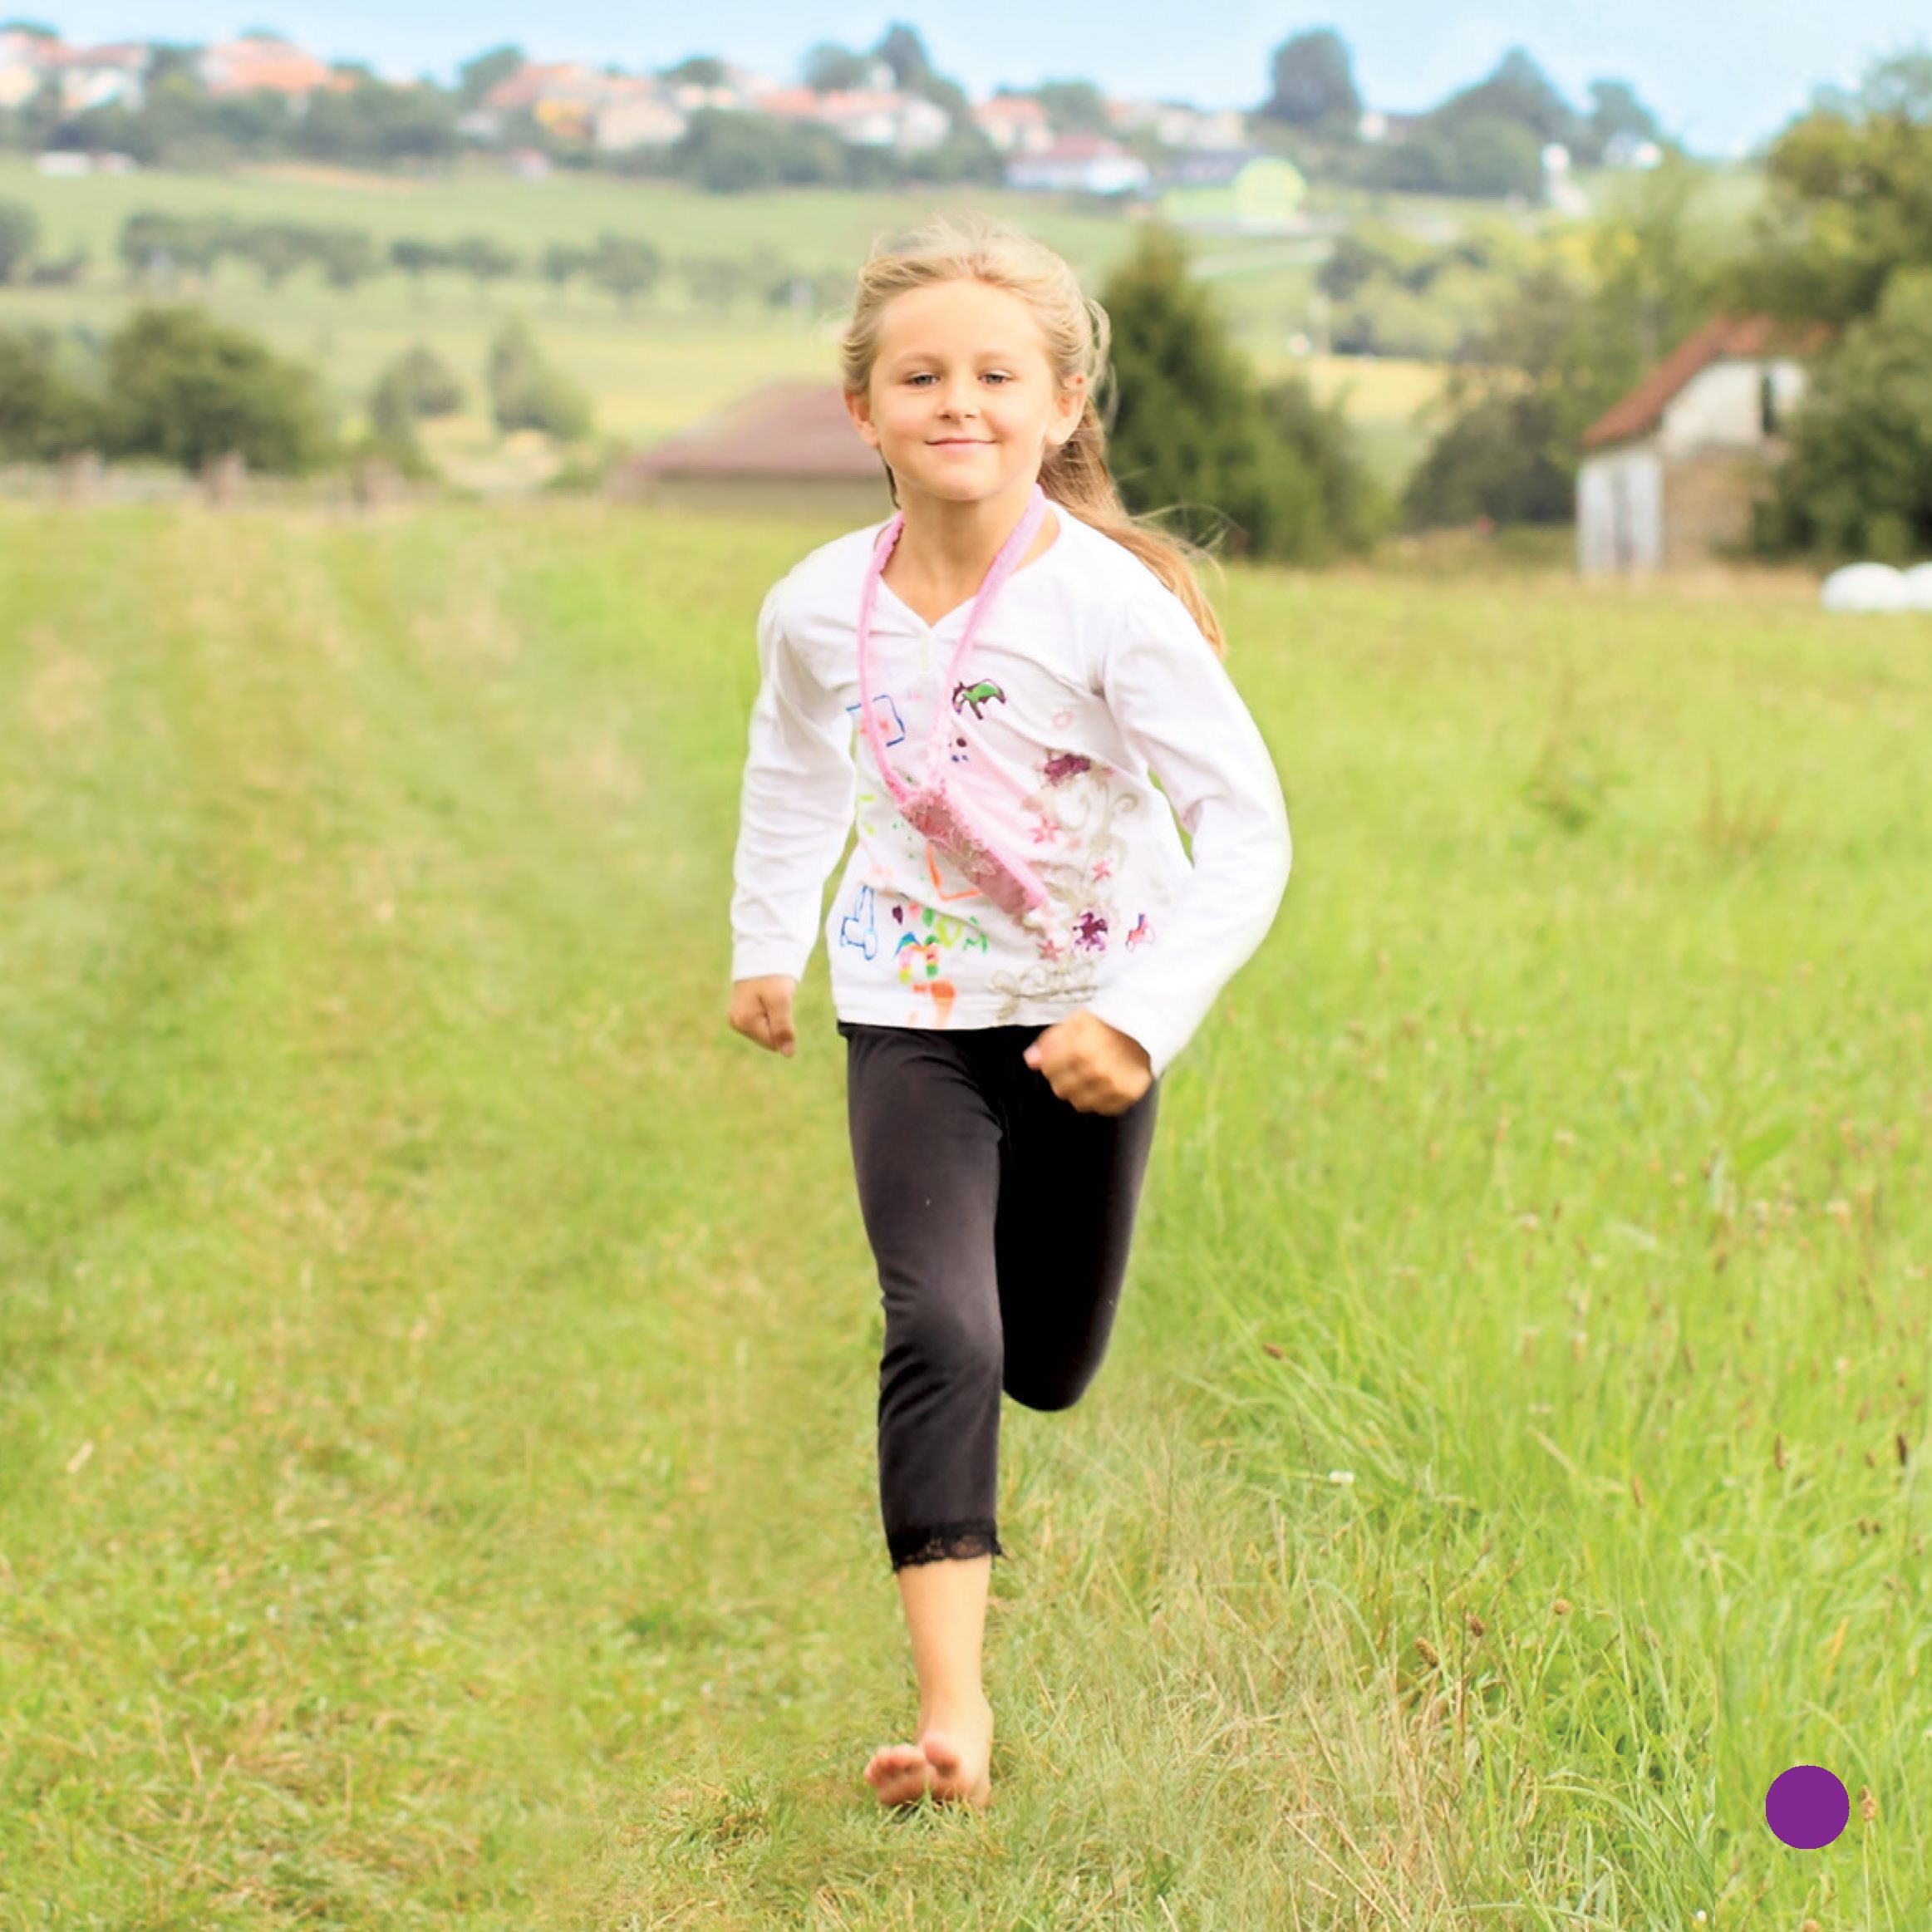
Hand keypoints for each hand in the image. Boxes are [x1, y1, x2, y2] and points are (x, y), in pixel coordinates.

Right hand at [729, 975, 797, 1056]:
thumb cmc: (772, 974)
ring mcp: (738, 1017)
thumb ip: (783, 1028)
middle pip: (768, 1038)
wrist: (763, 950)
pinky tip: (767, 997)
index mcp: (743, 1022)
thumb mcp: (781, 1001)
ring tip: (771, 996)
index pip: (772, 1043)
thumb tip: (788, 1054)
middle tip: (776, 999)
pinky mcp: (743, 1010)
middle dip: (778, 1022)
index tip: (780, 1005)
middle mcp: (736, 1022)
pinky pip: (764, 1021)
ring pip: (767, 1030)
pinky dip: (771, 1011)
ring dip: (775, 1016)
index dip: (783, 1027)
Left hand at [1022, 1010, 1151, 1114]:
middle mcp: (1097, 1070)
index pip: (1049, 1069)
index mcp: (1081, 1048)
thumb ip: (1051, 1041)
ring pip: (1078, 1102)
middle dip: (1062, 1076)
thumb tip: (1030, 1060)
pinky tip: (1102, 1082)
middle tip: (1075, 1064)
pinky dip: (1097, 1098)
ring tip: (1088, 1073)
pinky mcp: (1127, 1096)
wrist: (1147, 1027)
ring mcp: (1114, 1086)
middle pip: (1060, 1088)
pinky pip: (1100, 1108)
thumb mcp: (1076, 1022)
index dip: (1050, 1061)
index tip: (1058, 1055)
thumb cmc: (1107, 1023)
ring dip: (1078, 1090)